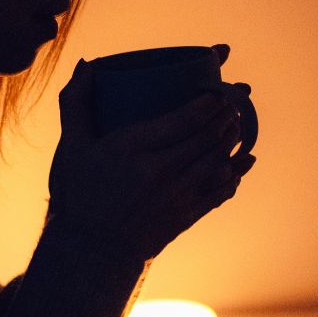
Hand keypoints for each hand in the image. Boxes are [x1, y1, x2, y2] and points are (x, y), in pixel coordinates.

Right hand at [45, 46, 256, 262]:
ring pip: (217, 161)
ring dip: (232, 141)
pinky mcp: (185, 216)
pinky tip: (244, 162)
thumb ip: (76, 103)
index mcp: (133, 149)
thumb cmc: (80, 194)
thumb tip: (85, 65)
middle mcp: (159, 171)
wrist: (92, 250)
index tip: (217, 92)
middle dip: (226, 117)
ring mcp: (176, 195)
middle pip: (207, 137)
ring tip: (237, 126)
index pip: (185, 119)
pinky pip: (220, 192)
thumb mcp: (73, 147)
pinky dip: (236, 174)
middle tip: (233, 103)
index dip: (209, 103)